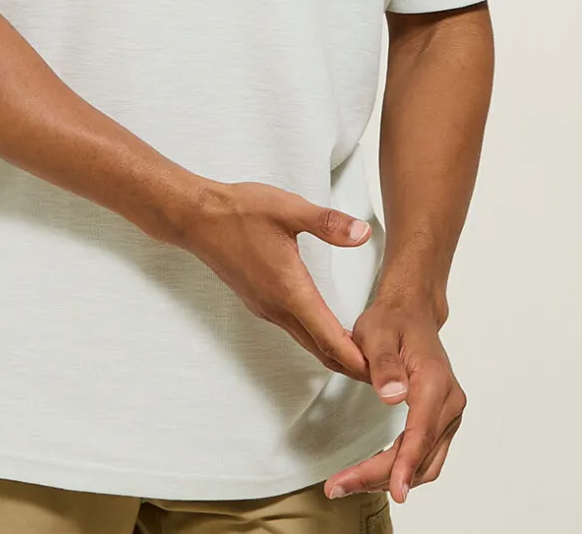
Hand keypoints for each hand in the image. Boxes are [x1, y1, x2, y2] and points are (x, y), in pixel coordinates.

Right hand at [178, 180, 374, 381]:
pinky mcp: (260, 301)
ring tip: (364, 354)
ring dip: (335, 352)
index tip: (381, 372)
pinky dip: (317, 338)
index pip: (330, 338)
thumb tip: (362, 233)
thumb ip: (328, 223)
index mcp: (290, 290)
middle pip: (321, 349)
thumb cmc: (240, 212)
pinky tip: (328, 328)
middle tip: (383, 372)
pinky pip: (294, 330)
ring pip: (307, 342)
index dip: (357, 359)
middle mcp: (277, 307)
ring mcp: (266, 307)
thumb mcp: (288, 209)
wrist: (198, 217)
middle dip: (352, 364)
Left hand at [322, 299, 465, 503]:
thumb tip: (393, 397)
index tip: (395, 493)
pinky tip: (372, 473)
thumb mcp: (376, 332)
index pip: (422, 433)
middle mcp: (450, 402)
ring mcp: (449, 414)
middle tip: (339, 486)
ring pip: (425, 463)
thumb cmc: (392, 321)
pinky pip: (425, 455)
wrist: (411, 314)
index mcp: (435, 381)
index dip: (406, 465)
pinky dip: (401, 469)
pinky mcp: (441, 421)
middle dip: (382, 477)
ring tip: (348, 483)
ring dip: (390, 478)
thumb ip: (384, 364)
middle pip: (421, 455)